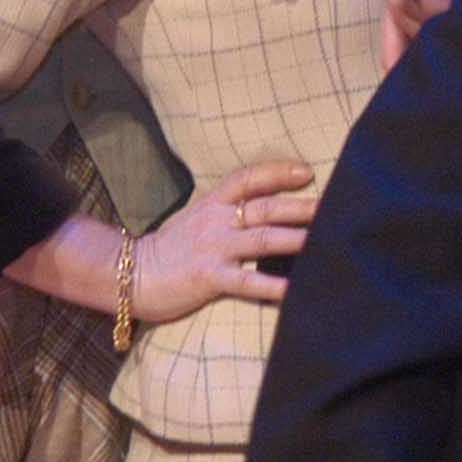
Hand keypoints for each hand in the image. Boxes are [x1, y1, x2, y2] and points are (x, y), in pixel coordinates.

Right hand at [132, 162, 315, 318]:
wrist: (127, 275)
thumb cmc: (171, 248)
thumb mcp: (198, 218)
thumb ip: (228, 209)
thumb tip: (268, 205)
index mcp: (213, 204)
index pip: (248, 179)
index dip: (278, 172)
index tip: (307, 172)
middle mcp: (216, 221)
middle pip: (266, 208)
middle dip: (302, 207)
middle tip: (335, 206)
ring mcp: (213, 248)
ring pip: (263, 238)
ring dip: (297, 238)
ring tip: (327, 239)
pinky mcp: (208, 278)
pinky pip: (247, 281)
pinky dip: (272, 285)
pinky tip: (295, 290)